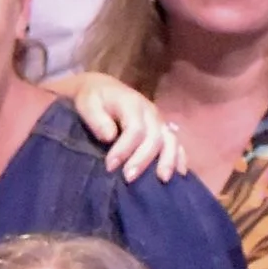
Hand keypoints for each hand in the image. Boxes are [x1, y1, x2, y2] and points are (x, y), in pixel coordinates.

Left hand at [65, 73, 187, 181]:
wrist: (104, 88)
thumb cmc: (94, 99)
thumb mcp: (87, 103)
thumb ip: (96, 119)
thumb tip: (109, 137)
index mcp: (132, 104)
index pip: (135, 129)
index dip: (124, 149)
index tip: (109, 166)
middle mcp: (151, 112)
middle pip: (154, 138)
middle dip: (142, 160)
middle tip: (128, 178)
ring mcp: (160, 121)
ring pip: (171, 141)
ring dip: (168, 161)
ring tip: (162, 180)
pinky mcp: (164, 129)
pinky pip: (177, 144)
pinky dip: (180, 158)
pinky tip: (179, 175)